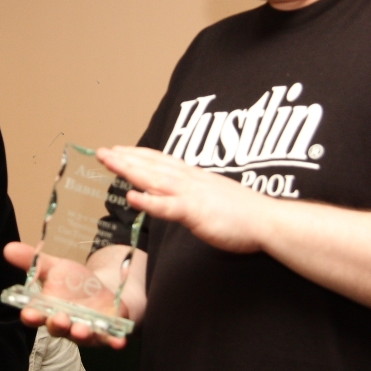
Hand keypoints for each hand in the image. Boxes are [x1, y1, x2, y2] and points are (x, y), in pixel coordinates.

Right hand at [3, 241, 126, 348]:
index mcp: (47, 309)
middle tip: (58, 318)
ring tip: (81, 329)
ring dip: (81, 333)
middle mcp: (64, 323)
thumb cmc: (72, 283)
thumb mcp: (54, 267)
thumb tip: (8, 248)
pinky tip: (119, 341)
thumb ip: (33, 261)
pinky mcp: (105, 332)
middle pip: (57, 328)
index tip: (28, 312)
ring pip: (81, 335)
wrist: (101, 291)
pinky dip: (113, 341)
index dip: (31, 315)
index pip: (35, 315)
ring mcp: (85, 329)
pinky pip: (109, 339)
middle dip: (57, 324)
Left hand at [96, 145, 265, 253]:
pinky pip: (168, 207)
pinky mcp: (196, 213)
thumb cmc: (244, 214)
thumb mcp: (214, 197)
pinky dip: (148, 201)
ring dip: (129, 169)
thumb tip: (177, 197)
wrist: (268, 221)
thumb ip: (193, 195)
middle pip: (152, 165)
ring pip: (154, 179)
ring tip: (108, 162)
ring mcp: (192, 195)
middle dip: (125, 157)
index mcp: (194, 177)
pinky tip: (131, 197)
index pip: (161, 161)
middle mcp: (190, 180)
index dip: (138, 154)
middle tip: (102, 151)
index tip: (119, 149)